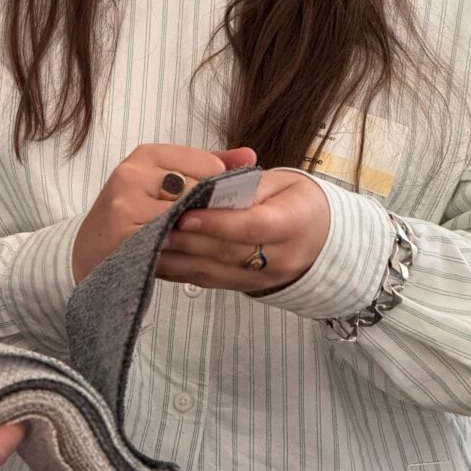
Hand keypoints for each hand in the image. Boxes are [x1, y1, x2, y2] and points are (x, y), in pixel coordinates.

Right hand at [72, 144, 256, 281]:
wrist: (88, 251)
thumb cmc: (133, 214)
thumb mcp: (165, 181)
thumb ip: (208, 166)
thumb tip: (250, 156)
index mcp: (146, 154)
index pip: (207, 163)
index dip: (221, 187)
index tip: (226, 202)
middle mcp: (132, 172)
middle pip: (198, 190)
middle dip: (213, 210)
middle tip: (224, 226)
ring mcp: (126, 202)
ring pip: (186, 216)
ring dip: (199, 231)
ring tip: (206, 240)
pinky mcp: (124, 232)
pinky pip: (169, 239)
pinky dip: (182, 247)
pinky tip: (186, 252)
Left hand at [156, 168, 329, 292]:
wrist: (321, 240)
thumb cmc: (298, 201)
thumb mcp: (283, 183)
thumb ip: (247, 183)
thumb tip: (213, 182)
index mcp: (293, 224)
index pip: (251, 226)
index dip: (217, 222)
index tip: (186, 214)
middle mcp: (279, 258)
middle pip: (227, 251)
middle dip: (188, 239)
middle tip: (155, 224)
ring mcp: (261, 279)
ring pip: (214, 271)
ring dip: (178, 257)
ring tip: (149, 241)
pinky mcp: (243, 287)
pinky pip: (208, 281)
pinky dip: (181, 270)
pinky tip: (157, 258)